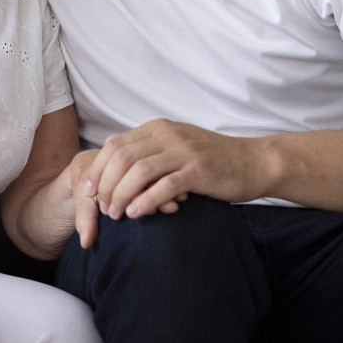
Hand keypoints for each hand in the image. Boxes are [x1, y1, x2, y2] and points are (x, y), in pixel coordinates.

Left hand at [82, 119, 268, 220]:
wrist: (254, 162)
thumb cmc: (212, 160)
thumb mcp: (176, 147)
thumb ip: (148, 151)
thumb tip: (113, 161)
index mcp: (158, 128)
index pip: (114, 145)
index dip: (97, 170)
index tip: (89, 192)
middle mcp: (167, 135)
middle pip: (121, 157)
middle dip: (105, 185)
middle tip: (102, 209)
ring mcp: (184, 151)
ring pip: (139, 170)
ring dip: (121, 195)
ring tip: (116, 215)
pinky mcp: (199, 170)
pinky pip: (165, 185)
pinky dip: (146, 200)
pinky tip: (136, 214)